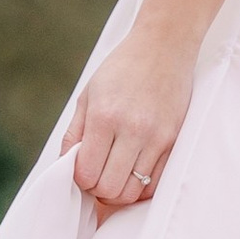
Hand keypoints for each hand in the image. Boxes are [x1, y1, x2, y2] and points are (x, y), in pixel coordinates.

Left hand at [61, 22, 193, 211]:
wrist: (164, 47)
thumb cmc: (122, 69)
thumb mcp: (88, 95)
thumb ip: (75, 134)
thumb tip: (66, 167)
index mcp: (104, 117)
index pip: (86, 173)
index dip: (79, 179)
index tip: (81, 169)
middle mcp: (132, 130)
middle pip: (108, 188)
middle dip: (97, 189)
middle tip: (96, 175)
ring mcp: (156, 137)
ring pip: (133, 192)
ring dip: (118, 191)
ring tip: (114, 175)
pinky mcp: (173, 141)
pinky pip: (155, 183)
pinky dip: (139, 187)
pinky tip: (132, 172)